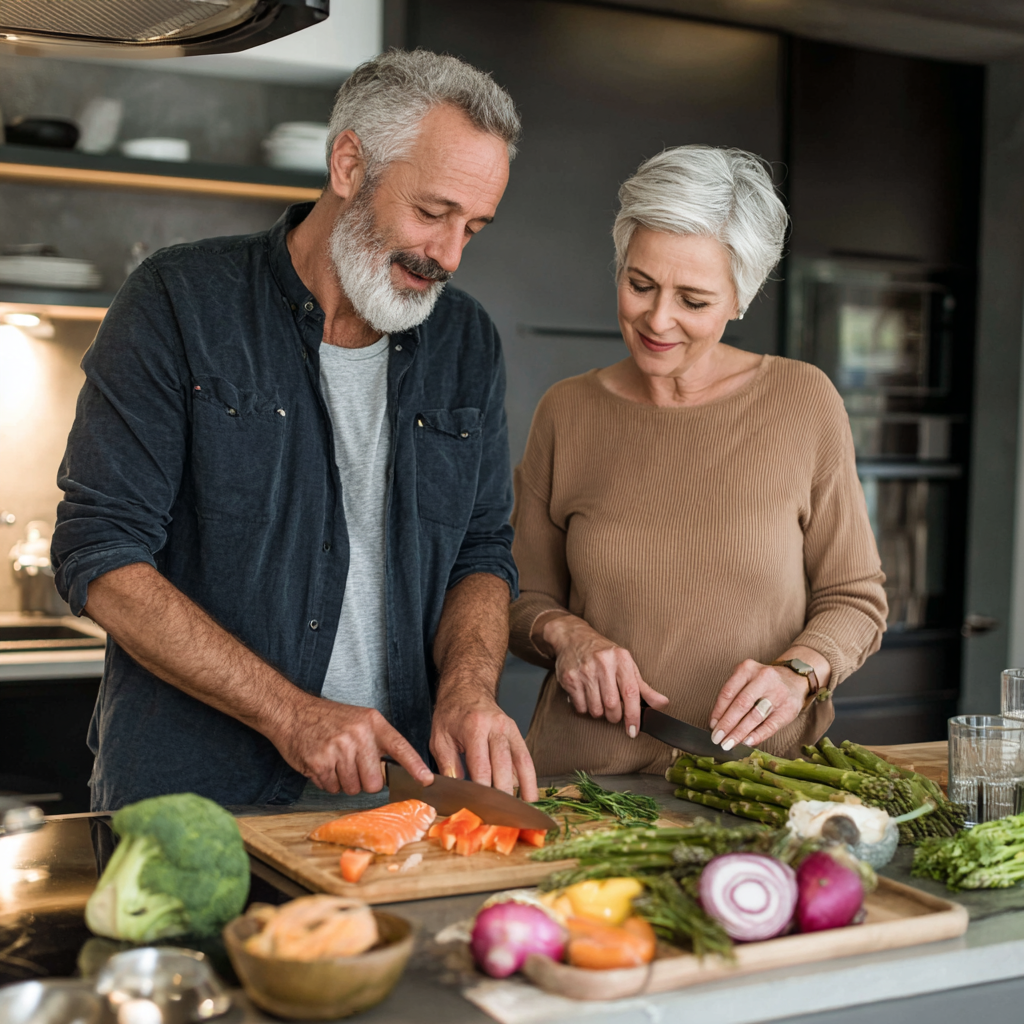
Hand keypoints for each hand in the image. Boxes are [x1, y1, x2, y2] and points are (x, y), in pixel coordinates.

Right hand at [272, 696, 433, 795]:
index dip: (415, 766)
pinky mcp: (320, 762)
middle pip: (374, 782)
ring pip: (352, 788)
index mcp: (372, 722)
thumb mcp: (359, 720)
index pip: (399, 747)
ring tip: (334, 761)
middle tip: (351, 766)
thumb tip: (396, 771)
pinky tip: (321, 764)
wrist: (292, 711)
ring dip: (343, 782)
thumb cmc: (327, 719)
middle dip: (363, 781)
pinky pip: (332, 788)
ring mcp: (338, 748)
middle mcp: (358, 735)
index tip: (427, 780)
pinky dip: (326, 782)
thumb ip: (377, 741)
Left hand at [430, 684, 538, 801]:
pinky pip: (525, 758)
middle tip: (500, 815)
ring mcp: (510, 729)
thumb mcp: (439, 737)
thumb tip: (456, 788)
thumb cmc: (452, 714)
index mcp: (475, 727)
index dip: (482, 789)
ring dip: (523, 788)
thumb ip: (447, 763)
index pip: (481, 765)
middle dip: (502, 793)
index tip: (481, 807)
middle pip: (503, 766)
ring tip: (523, 809)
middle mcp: (496, 727)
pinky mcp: (517, 733)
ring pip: (520, 762)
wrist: (468, 689)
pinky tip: (529, 794)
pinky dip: (529, 777)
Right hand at [541, 614, 668, 737]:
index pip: (631, 692)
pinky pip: (580, 707)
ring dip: (599, 712)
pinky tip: (586, 696)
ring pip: (595, 709)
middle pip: (612, 705)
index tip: (633, 730)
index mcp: (621, 659)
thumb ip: (644, 687)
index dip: (633, 715)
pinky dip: (585, 708)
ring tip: (599, 700)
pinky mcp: (569, 678)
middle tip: (614, 712)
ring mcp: (585, 671)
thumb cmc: (604, 654)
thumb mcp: (626, 665)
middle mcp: (603, 663)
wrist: (573, 637)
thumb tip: (663, 704)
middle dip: (614, 716)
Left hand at [708, 660, 808, 750]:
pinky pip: (770, 726)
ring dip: (739, 733)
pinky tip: (747, 742)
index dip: (718, 711)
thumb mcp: (746, 679)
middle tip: (718, 738)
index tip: (712, 725)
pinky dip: (757, 735)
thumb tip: (717, 722)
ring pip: (754, 716)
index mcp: (748, 669)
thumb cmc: (763, 682)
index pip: (728, 692)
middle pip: (741, 704)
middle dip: (727, 724)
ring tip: (728, 743)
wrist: (794, 678)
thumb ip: (733, 695)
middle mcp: (763, 678)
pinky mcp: (788, 709)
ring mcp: (778, 694)